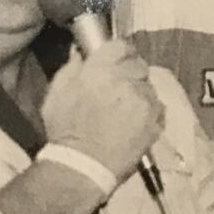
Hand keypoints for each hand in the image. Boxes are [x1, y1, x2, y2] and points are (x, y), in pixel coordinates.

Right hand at [42, 39, 164, 183]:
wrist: (82, 168)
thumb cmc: (65, 131)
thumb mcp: (56, 95)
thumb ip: (71, 68)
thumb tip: (81, 52)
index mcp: (100, 70)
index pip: (120, 45)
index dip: (119, 51)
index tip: (117, 58)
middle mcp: (126, 80)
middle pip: (137, 64)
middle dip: (129, 72)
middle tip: (118, 88)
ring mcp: (144, 100)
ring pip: (148, 85)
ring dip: (139, 92)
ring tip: (124, 109)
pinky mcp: (155, 119)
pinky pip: (157, 106)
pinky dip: (149, 111)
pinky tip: (134, 122)